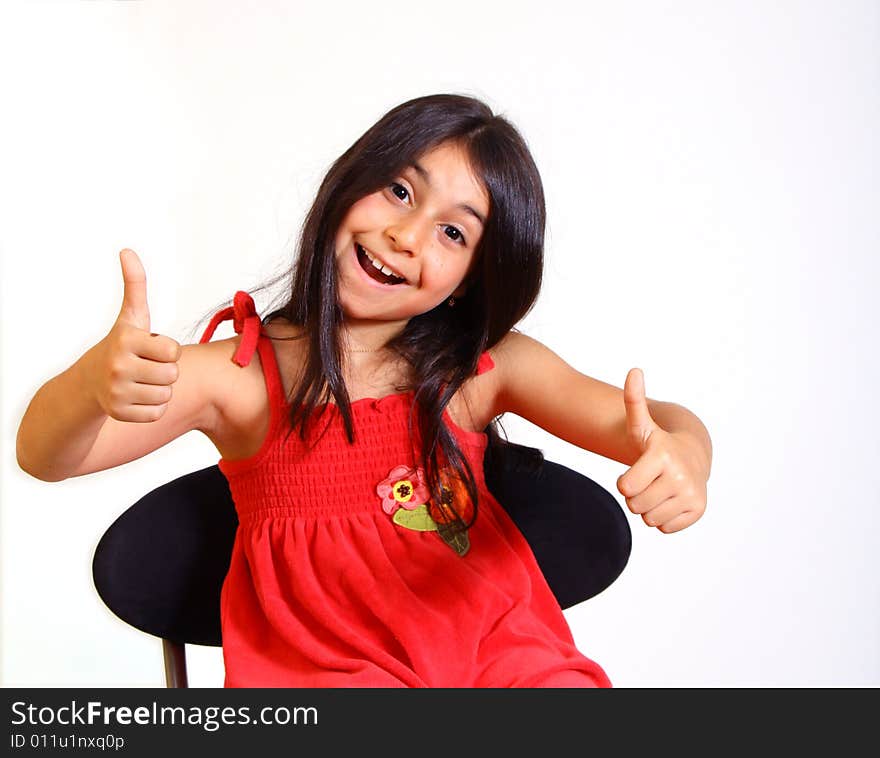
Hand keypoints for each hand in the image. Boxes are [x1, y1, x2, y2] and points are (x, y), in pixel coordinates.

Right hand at [86, 249, 180, 421]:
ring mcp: (116, 391)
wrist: (89, 382)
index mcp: (126, 340)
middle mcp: (118, 365)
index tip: (150, 348)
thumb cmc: (121, 345)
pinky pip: (157, 413)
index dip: (167, 350)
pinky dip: (151, 408)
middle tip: (145, 366)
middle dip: (164, 371)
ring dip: (159, 389)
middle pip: (172, 375)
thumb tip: (127, 250)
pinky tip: (135, 397)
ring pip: (166, 395)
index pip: (174, 351)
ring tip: (139, 380)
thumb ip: (135, 285)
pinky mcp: (119, 413)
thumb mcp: (131, 317)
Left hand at [616, 368, 707, 532]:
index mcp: (662, 455)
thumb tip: (634, 371)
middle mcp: (680, 476)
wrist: (693, 456)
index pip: (624, 488)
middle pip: (634, 505)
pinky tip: (671, 498)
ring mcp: (691, 495)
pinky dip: (665, 516)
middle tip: (650, 479)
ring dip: (650, 506)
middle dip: (637, 495)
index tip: (638, 469)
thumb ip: (632, 400)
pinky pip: (664, 527)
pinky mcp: (698, 510)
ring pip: (648, 519)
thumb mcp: (641, 424)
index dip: (625, 481)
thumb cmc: (658, 443)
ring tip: (660, 487)